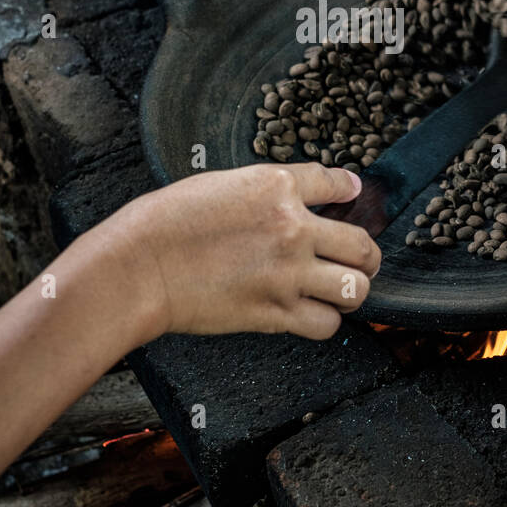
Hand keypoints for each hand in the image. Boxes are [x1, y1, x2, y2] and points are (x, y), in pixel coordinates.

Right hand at [115, 162, 381, 341]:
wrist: (140, 266)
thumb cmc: (167, 223)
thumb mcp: (219, 183)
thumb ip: (264, 190)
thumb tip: (289, 191)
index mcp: (275, 187)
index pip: (334, 182)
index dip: (349, 190)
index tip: (353, 196)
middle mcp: (292, 228)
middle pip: (362, 245)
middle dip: (366, 256)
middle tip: (358, 261)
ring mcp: (288, 273)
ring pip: (356, 288)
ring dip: (351, 291)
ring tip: (338, 291)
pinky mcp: (275, 312)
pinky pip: (326, 324)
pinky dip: (323, 321)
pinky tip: (309, 313)